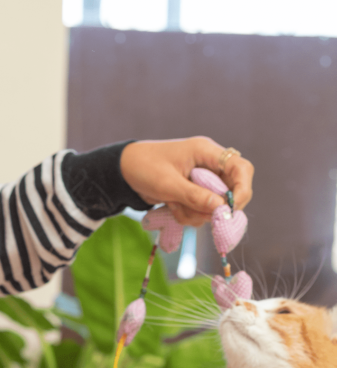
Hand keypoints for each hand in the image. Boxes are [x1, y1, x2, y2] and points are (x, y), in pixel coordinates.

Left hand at [120, 137, 253, 226]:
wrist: (123, 171)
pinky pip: (201, 211)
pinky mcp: (194, 193)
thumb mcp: (168, 184)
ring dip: (196, 213)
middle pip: (232, 191)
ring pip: (215, 206)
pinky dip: (188, 215)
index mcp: (206, 152)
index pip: (240, 168)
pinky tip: (171, 207)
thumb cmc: (144, 168)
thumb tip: (222, 208)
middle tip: (196, 213)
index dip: (243, 190)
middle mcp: (209, 165)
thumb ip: (195, 196)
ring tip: (173, 205)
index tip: (231, 210)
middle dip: (215, 207)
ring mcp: (202, 180)